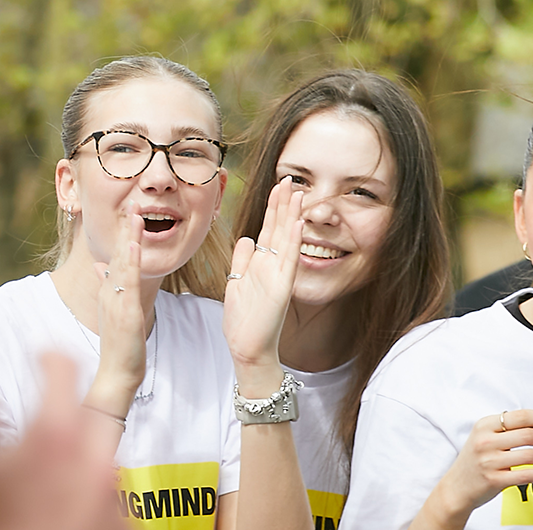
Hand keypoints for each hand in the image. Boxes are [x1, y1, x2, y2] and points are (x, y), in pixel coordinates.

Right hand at [0, 350, 138, 529]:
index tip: (43, 360)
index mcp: (53, 441)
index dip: (48, 360)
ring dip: (78, 487)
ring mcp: (119, 520)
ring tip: (38, 519)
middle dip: (66, 431)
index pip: (63, 374)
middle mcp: (98, 472)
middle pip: (93, 427)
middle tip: (36, 450)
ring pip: (104, 483)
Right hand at [81, 210, 148, 421]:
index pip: (116, 258)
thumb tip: (100, 266)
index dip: (123, 235)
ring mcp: (116, 302)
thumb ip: (108, 287)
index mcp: (110, 292)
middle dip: (125, 229)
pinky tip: (133, 246)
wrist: (117, 373)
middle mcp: (110, 293)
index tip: (131, 213)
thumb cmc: (120, 346)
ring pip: (122, 264)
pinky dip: (129, 263)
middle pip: (117, 255)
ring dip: (128, 238)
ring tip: (135, 216)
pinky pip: (127, 283)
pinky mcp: (125, 312)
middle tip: (133, 203)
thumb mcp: (115, 311)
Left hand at [222, 176, 303, 390]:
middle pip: (278, 228)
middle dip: (283, 203)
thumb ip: (241, 261)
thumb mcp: (236, 283)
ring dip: (291, 216)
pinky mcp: (281, 289)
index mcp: (260, 264)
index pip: (268, 229)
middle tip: (289, 178)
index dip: (272, 207)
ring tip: (297, 193)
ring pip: (286, 240)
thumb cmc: (243, 321)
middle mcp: (272, 267)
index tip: (278, 185)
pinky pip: (288, 262)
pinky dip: (292, 242)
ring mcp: (278, 277)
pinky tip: (297, 224)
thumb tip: (246, 238)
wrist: (248, 348)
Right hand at [433, 408, 532, 516]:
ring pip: (529, 455)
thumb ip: (512, 425)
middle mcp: (485, 442)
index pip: (521, 416)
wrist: (456, 488)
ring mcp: (488, 461)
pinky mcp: (493, 480)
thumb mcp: (487, 436)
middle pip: (528, 434)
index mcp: (484, 426)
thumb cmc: (474, 461)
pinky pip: (525, 475)